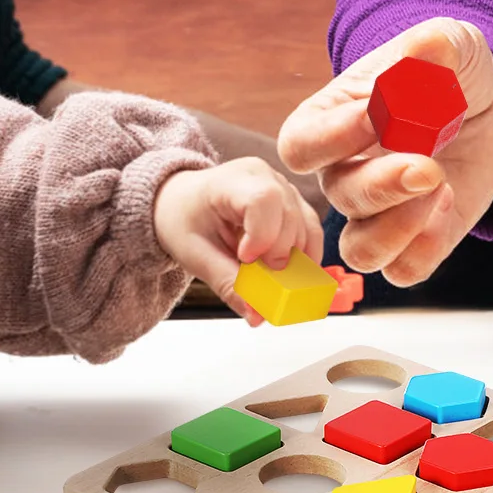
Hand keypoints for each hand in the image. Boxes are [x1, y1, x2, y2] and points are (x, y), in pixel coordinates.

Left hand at [152, 156, 323, 324]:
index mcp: (233, 180)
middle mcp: (265, 177)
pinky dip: (303, 258)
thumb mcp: (196, 255)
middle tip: (256, 278)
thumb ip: (228, 284)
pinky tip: (284, 273)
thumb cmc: (185, 220)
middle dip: (278, 257)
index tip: (245, 259)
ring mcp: (283, 188)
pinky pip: (312, 232)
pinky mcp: (294, 203)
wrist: (181, 202)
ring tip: (266, 277)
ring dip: (294, 262)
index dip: (263, 235)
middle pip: (290, 217)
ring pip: (308, 227)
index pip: (264, 200)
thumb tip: (258, 315)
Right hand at [277, 19, 492, 287]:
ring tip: (440, 187)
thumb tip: (425, 50)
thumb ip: (431, 44)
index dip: (334, 137)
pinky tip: (450, 204)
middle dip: (382, 185)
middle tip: (429, 165)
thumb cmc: (445, 69)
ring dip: (400, 227)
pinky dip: (427, 246)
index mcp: (330, 121)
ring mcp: (377, 213)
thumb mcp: (445, 43)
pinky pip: (404, 269)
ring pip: (360, 250)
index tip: (380, 114)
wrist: (484, 105)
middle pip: (338, 197)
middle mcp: (344, 173)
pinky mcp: (415, 239)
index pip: (301, 144)